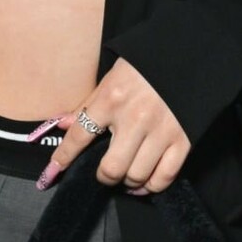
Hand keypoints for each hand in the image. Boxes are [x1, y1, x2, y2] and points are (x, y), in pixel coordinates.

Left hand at [37, 58, 190, 195]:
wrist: (188, 55)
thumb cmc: (144, 67)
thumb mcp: (110, 78)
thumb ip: (87, 105)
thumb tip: (61, 124)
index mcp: (111, 99)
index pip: (79, 136)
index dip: (63, 158)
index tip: (53, 171)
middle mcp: (135, 118)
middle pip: (111, 168)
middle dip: (103, 177)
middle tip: (103, 174)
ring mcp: (161, 131)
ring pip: (137, 176)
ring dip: (127, 182)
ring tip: (125, 177)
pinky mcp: (183, 140)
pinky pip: (164, 176)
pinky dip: (152, 186)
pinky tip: (144, 183)